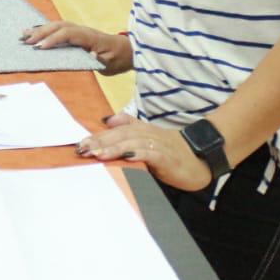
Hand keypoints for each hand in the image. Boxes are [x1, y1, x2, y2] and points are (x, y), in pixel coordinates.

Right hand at [20, 21, 131, 74]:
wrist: (127, 51)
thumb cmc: (118, 59)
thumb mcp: (112, 64)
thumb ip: (101, 60)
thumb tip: (92, 55)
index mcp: (91, 37)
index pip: (68, 34)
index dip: (54, 39)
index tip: (40, 47)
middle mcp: (83, 30)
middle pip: (59, 26)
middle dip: (41, 33)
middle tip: (25, 42)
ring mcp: (80, 30)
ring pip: (57, 25)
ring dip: (41, 29)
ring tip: (24, 35)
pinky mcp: (77, 34)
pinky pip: (59, 29)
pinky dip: (46, 30)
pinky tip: (34, 33)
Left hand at [78, 114, 213, 191]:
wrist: (201, 159)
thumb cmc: (171, 152)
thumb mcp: (147, 138)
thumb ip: (128, 127)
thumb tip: (106, 120)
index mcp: (141, 129)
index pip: (115, 131)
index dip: (97, 137)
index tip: (79, 144)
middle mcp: (147, 134)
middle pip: (120, 134)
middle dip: (100, 141)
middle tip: (82, 149)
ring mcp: (158, 144)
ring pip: (132, 143)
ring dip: (114, 148)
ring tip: (97, 154)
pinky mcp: (167, 157)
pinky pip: (151, 153)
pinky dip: (138, 154)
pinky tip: (126, 158)